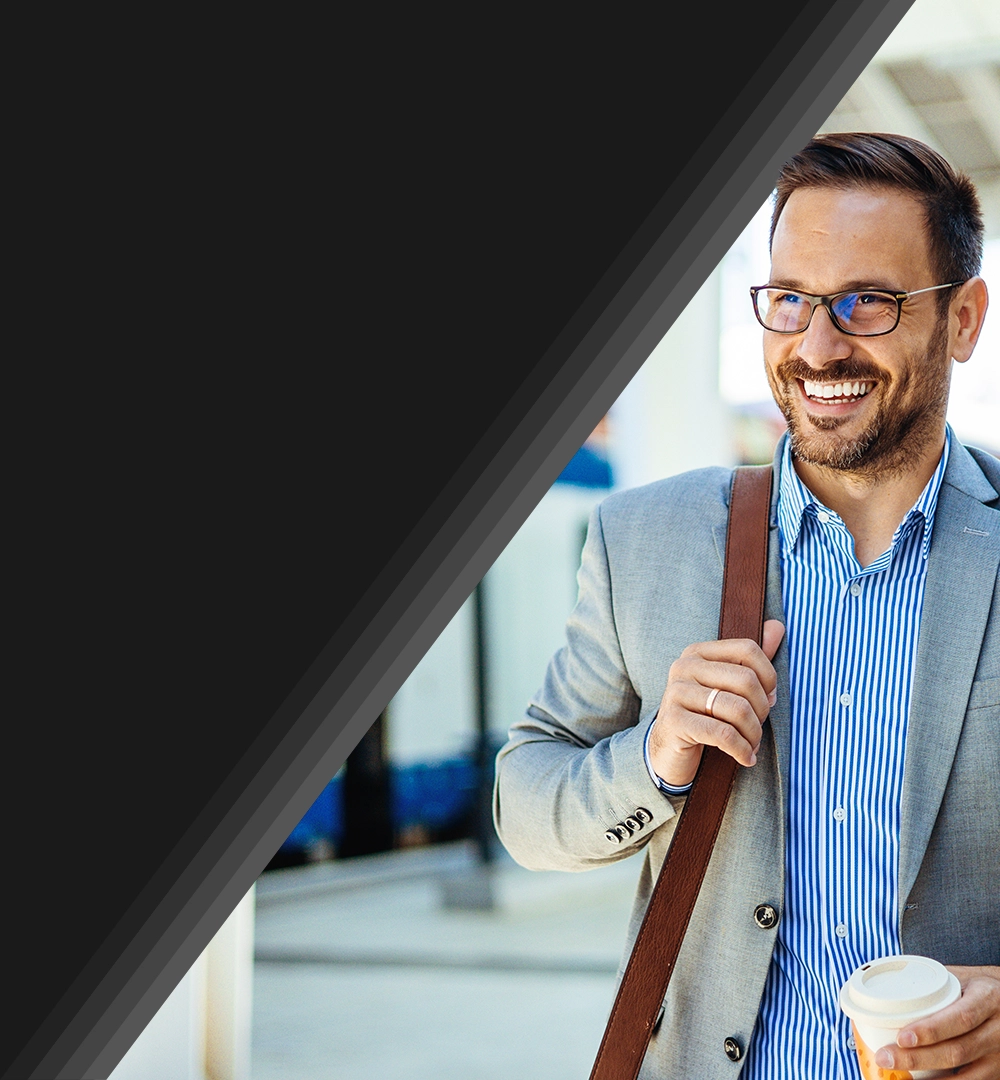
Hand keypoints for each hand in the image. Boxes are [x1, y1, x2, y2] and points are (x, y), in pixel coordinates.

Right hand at [647, 620, 784, 787]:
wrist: (668, 751)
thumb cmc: (704, 716)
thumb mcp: (727, 687)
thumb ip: (752, 659)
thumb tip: (777, 626)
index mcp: (697, 652)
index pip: (748, 649)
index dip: (768, 676)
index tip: (769, 699)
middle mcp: (684, 667)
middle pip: (746, 680)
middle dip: (762, 710)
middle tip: (758, 727)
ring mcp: (676, 693)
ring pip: (738, 709)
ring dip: (753, 734)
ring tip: (751, 745)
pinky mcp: (674, 721)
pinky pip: (723, 734)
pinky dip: (741, 750)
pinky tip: (745, 758)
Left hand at [874, 966, 999, 1077]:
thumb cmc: (978, 988)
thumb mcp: (963, 977)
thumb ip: (935, 985)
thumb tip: (888, 987)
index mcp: (987, 998)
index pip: (960, 1017)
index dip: (931, 1030)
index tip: (903, 1037)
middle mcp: (997, 1029)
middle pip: (958, 1050)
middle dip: (919, 1058)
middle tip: (886, 1057)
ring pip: (967, 1074)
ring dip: (931, 1079)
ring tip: (899, 1077)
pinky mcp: (999, 1071)